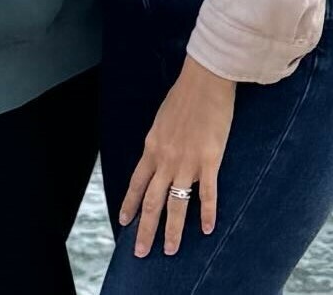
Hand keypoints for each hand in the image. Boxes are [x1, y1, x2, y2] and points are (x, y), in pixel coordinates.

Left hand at [119, 55, 236, 256]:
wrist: (204, 81)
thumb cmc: (184, 96)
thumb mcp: (162, 120)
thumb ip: (159, 142)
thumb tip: (158, 156)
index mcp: (152, 147)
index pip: (136, 183)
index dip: (129, 205)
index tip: (123, 222)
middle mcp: (166, 158)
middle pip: (152, 201)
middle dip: (145, 229)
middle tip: (140, 252)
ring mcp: (187, 161)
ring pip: (177, 204)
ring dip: (173, 230)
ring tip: (171, 250)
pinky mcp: (209, 160)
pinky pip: (207, 193)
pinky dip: (207, 213)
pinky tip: (207, 230)